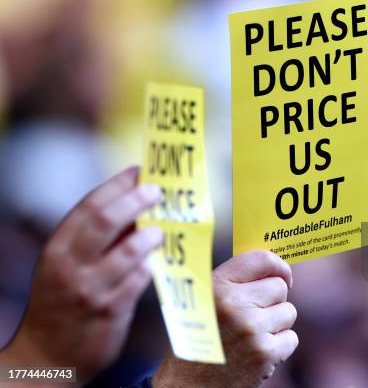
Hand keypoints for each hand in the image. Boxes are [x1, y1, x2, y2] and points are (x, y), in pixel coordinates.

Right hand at [0, 166, 162, 382]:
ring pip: (127, 252)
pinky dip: (150, 266)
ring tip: (160, 230)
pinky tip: (157, 260)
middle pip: (105, 221)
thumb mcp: (66, 266)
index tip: (139, 170)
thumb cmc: (63, 301)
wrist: (47, 357)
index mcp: (59, 248)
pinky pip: (138, 281)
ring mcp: (90, 289)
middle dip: (135, 200)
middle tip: (157, 191)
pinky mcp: (110, 311)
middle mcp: (70, 266)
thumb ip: (96, 240)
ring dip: (149, 235)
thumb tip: (136, 206)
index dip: (117, 184)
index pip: (89, 205)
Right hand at [152, 250, 298, 387]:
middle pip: (279, 287)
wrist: (187, 387)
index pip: (262, 260)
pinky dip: (279, 346)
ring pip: (288, 312)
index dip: (279, 266)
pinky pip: (291, 338)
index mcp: (217, 285)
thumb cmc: (199, 339)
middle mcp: (234, 304)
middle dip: (272, 300)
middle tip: (255, 314)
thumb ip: (234, 280)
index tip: (282, 275)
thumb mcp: (203, 300)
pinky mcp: (264, 354)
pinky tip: (257, 351)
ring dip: (276, 323)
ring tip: (252, 335)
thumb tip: (274, 268)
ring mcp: (251, 329)